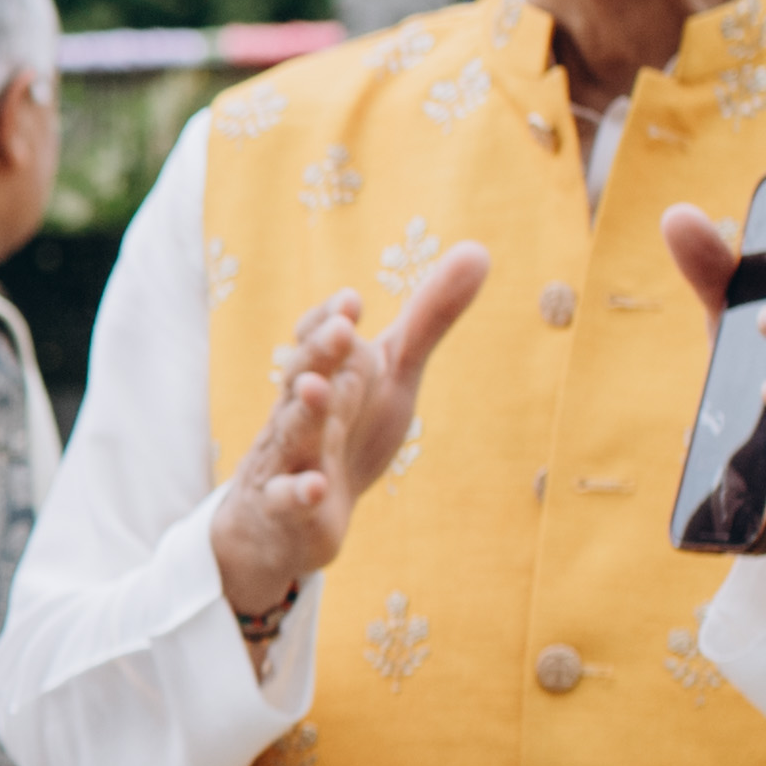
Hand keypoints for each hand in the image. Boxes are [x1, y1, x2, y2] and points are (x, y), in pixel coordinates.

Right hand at [205, 250, 490, 627]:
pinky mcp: (287, 508)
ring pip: (291, 432)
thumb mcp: (393, 374)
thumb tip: (478, 249)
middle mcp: (300, 409)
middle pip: (302, 375)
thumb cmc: (347, 431)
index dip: (329, 319)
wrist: (290, 516)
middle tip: (343, 328)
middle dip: (319, 352)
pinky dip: (298, 492)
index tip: (352, 301)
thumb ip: (429, 318)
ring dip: (303, 412)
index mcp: (326, 373)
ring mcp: (289, 458)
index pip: (317, 339)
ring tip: (319, 389)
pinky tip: (318, 487)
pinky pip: (286, 498)